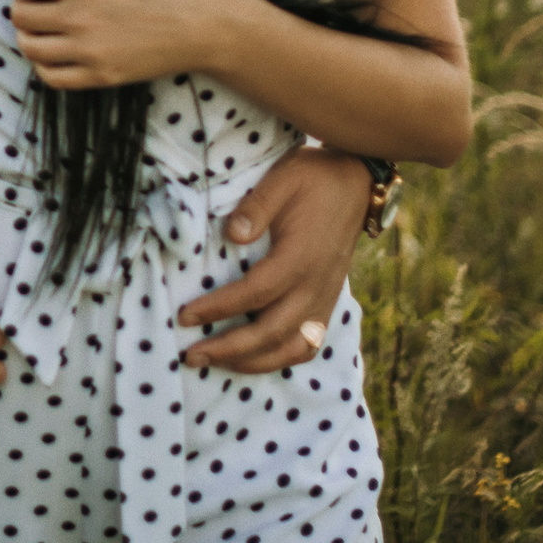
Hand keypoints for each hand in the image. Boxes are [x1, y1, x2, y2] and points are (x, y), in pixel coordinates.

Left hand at [0, 0, 249, 90]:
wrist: (207, 25)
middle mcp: (80, 17)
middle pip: (21, 17)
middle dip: (21, 9)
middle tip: (32, 5)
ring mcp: (90, 50)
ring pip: (31, 48)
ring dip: (28, 38)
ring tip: (40, 31)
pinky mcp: (102, 76)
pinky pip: (52, 77)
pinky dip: (44, 66)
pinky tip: (53, 55)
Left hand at [176, 145, 369, 373]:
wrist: (357, 183)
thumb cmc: (314, 178)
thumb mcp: (283, 179)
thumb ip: (256, 206)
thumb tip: (232, 235)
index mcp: (300, 257)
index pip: (255, 293)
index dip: (218, 308)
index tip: (185, 316)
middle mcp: (316, 286)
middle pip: (271, 332)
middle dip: (229, 349)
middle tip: (191, 356)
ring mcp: (325, 298)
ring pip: (293, 349)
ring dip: (253, 362)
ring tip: (215, 363)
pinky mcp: (328, 303)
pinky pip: (308, 345)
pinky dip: (280, 359)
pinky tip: (252, 359)